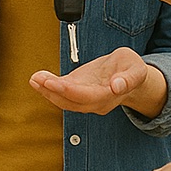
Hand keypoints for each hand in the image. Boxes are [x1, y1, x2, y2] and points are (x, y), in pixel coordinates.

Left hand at [30, 47, 167, 117]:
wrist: (128, 75)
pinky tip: (37, 79)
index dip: (69, 91)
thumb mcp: (136, 68)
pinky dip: (48, 88)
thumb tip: (117, 86)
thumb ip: (128, 78)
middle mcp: (95, 102)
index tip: (54, 83)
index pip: (87, 97)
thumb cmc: (132, 69)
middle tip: (37, 78)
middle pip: (71, 101)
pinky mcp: (77, 91)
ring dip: (47, 91)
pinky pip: (61, 94)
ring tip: (34, 79)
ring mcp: (85, 98)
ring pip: (63, 100)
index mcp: (109, 96)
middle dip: (52, 91)